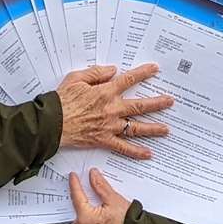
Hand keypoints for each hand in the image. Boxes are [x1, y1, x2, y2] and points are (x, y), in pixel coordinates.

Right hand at [56, 64, 172, 160]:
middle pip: (140, 105)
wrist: (52, 123)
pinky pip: (123, 147)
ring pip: (136, 127)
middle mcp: (112, 108)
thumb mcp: (76, 78)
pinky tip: (147, 154)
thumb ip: (96, 73)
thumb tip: (113, 70)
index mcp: (105, 91)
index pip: (129, 79)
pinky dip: (136, 152)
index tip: (155, 69)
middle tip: (171, 101)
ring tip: (166, 129)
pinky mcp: (103, 140)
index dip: (143, 73)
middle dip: (157, 103)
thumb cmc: (61, 100)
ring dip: (153, 128)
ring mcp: (109, 126)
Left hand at [69, 169, 128, 223]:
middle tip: (79, 182)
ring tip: (88, 193)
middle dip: (78, 194)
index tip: (73, 175)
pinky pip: (84, 223)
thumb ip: (100, 185)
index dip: (74, 183)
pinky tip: (93, 207)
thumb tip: (93, 175)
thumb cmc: (127, 223)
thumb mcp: (113, 199)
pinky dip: (87, 214)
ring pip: (79, 215)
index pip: (76, 196)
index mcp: (85, 219)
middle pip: (76, 207)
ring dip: (83, 204)